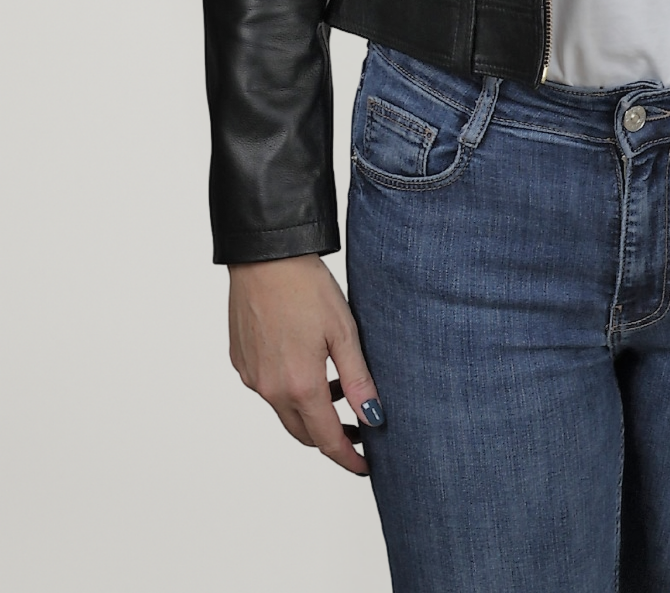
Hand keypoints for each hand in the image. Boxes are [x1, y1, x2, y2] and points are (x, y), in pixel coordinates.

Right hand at [228, 254, 382, 475]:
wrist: (264, 256)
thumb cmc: (306, 287)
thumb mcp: (343, 332)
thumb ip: (358, 380)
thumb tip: (374, 418)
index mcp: (299, 386)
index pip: (327, 440)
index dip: (349, 458)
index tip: (366, 467)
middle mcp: (270, 389)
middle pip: (303, 433)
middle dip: (331, 437)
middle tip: (358, 428)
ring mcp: (251, 376)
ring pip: (284, 411)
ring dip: (311, 411)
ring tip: (339, 388)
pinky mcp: (240, 361)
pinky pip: (268, 389)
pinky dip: (290, 390)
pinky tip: (308, 364)